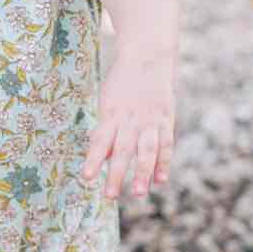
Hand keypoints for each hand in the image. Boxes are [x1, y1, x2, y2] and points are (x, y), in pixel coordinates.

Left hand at [80, 43, 175, 198]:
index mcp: (111, 114)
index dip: (93, 159)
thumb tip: (103, 157)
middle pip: (122, 150)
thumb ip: (106, 130)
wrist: (147, 56)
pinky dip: (164, 163)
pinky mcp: (165, 119)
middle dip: (117, 174)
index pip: (100, 141)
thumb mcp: (108, 103)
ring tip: (140, 193)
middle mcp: (130, 119)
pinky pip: (166, 144)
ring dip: (143, 173)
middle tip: (110, 196)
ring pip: (146, 150)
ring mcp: (149, 120)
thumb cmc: (122, 84)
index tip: (86, 177)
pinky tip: (161, 181)